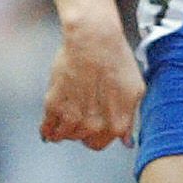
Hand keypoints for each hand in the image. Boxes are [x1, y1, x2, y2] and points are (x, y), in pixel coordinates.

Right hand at [40, 22, 145, 150]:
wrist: (93, 39)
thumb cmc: (115, 59)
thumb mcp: (134, 90)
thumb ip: (130, 119)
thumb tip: (126, 141)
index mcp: (116, 125)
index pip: (101, 143)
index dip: (97, 132)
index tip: (94, 122)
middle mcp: (94, 127)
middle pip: (82, 140)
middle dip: (82, 130)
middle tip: (82, 113)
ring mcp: (72, 118)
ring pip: (64, 135)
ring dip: (65, 128)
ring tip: (67, 112)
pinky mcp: (53, 106)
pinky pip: (47, 128)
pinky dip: (48, 128)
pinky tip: (50, 124)